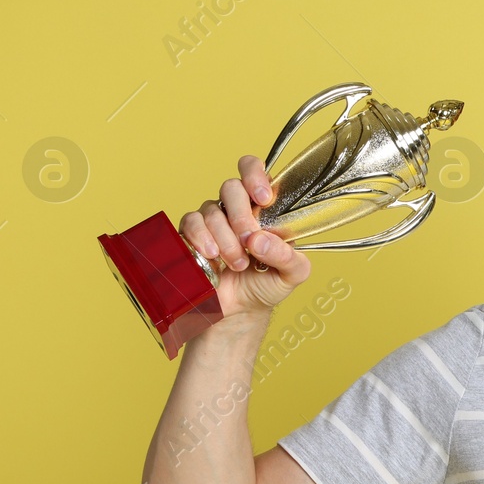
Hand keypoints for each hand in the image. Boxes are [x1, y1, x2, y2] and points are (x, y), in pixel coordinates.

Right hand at [179, 155, 310, 321]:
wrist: (241, 312)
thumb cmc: (267, 286)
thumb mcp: (293, 273)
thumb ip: (288, 256)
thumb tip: (261, 239)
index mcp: (263, 208)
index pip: (253, 170)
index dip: (255, 175)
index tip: (263, 199)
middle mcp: (235, 208)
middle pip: (231, 187)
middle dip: (241, 216)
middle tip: (249, 242)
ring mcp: (212, 220)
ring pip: (211, 210)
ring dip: (225, 238)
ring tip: (237, 263)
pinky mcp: (191, 236)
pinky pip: (190, 223)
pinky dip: (202, 239)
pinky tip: (212, 257)